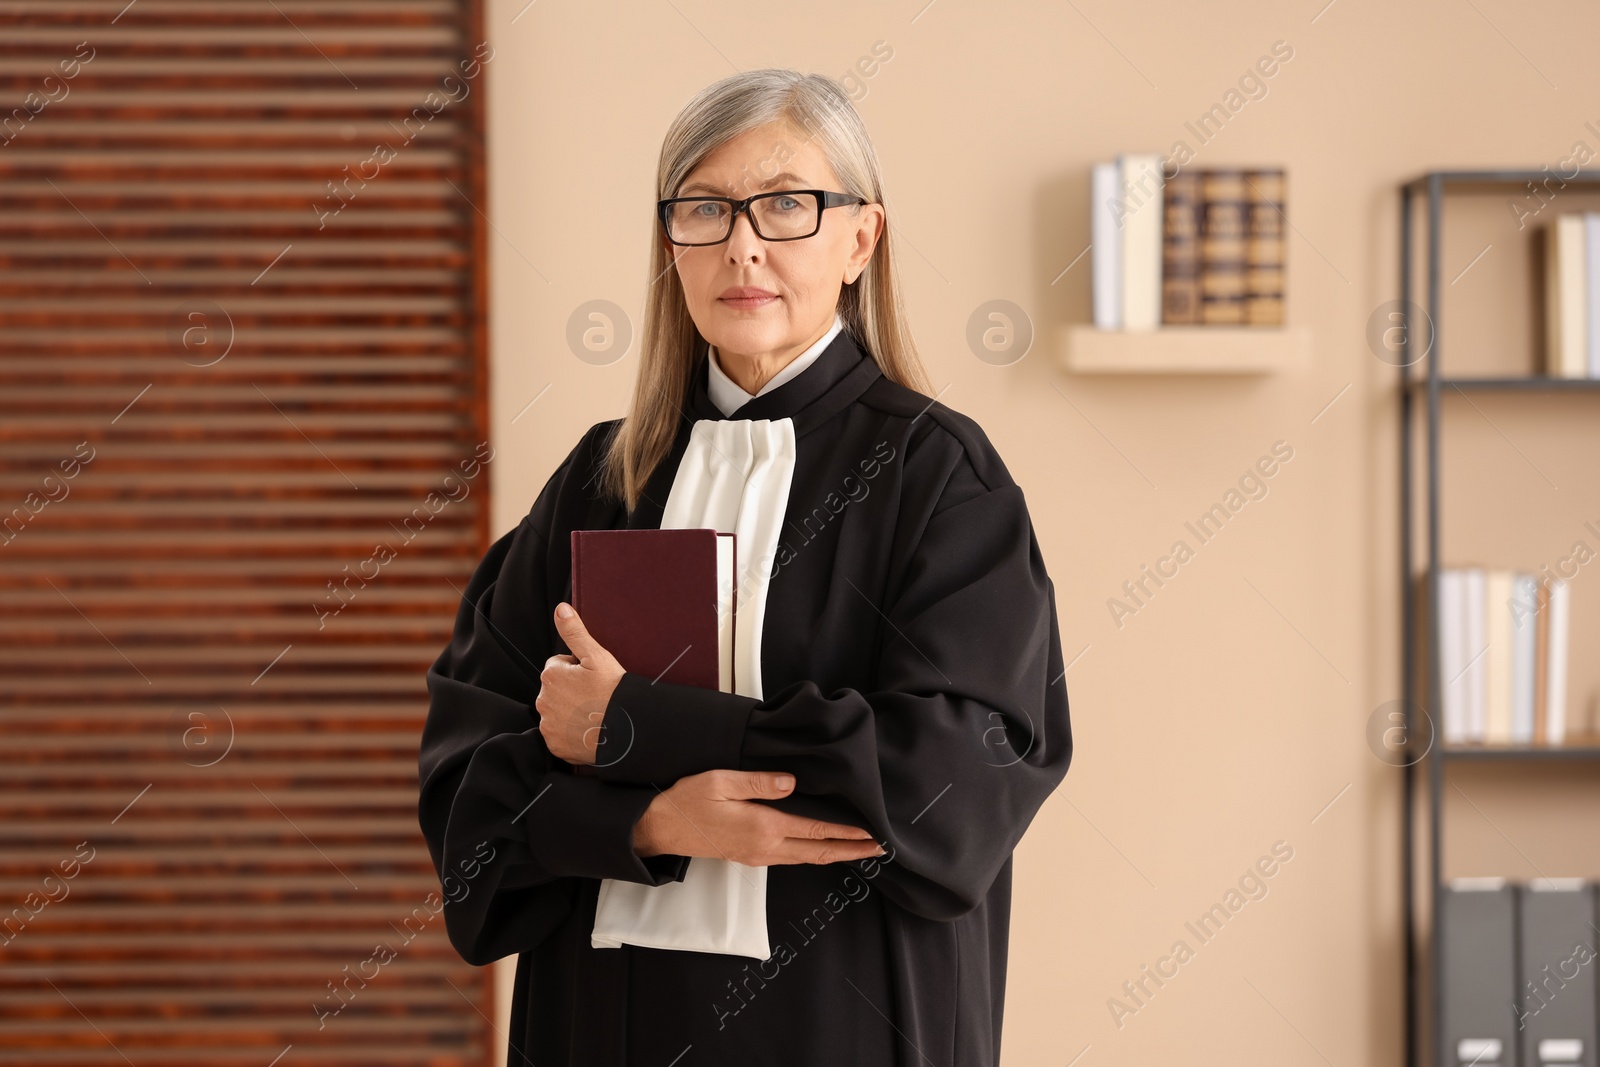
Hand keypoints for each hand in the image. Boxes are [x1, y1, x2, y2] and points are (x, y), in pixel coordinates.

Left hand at [536, 602, 624, 764]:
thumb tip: (560, 609)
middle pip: (556, 689)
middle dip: (571, 690)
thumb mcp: (596, 656)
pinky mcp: (556, 746)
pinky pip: (560, 734)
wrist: (626, 731)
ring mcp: (549, 726)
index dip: (578, 670)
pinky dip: (571, 732)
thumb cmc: (613, 691)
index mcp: (551, 676)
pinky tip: (589, 728)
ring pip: (557, 711)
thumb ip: (574, 632)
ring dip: (571, 710)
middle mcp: (543, 702)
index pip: (558, 666)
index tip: (593, 678)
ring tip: (594, 712)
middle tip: (595, 695)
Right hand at [633, 769, 885, 866]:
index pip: (815, 829)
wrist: (661, 828)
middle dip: (852, 850)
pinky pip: (793, 858)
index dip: (847, 831)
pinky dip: (814, 853)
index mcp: (763, 827)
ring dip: (835, 853)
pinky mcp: (751, 856)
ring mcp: (759, 855)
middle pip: (818, 851)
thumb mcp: (721, 782)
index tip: (872, 832)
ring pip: (807, 858)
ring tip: (859, 849)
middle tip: (880, 848)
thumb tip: (793, 782)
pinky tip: (821, 847)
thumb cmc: (688, 801)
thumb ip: (759, 782)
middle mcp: (766, 847)